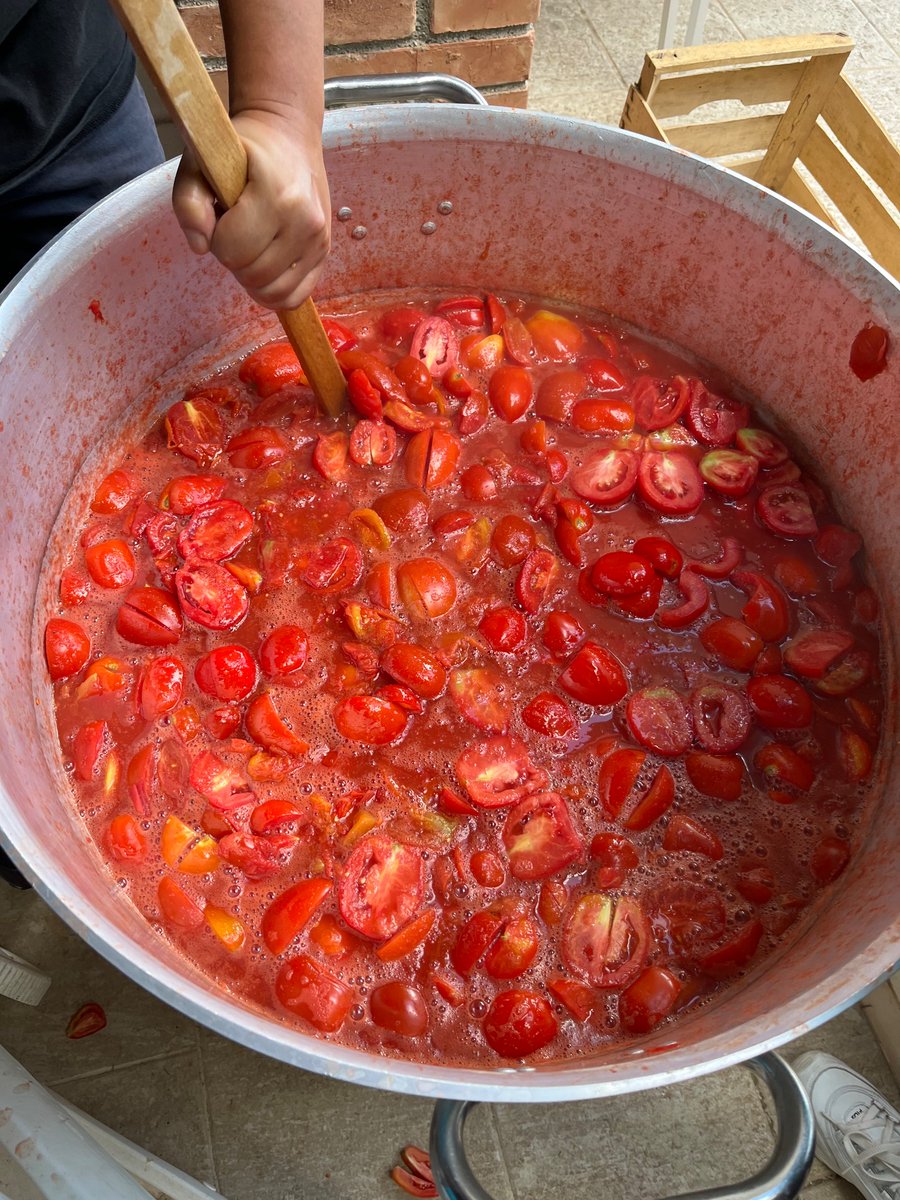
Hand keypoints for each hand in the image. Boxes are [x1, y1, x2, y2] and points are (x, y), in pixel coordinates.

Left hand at [172, 109, 329, 310]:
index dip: (216, 238)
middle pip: (252, 274)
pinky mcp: (325, 253)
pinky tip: (266, 267)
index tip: (221, 215)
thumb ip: (188, 203)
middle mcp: (304, 220)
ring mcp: (319, 239)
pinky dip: (274, 292)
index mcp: (276, 194)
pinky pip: (295, 297)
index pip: (232, 250)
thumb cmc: (241, 149)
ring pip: (272, 292)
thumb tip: (199, 247)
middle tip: (235, 228)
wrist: (288, 135)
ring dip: (252, 275)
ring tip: (251, 244)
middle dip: (234, 257)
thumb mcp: (200, 163)